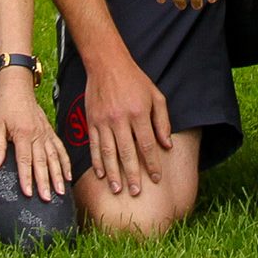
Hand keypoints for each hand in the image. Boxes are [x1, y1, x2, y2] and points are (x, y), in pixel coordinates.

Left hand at [0, 69, 70, 201]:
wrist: (18, 87)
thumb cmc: (5, 106)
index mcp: (23, 134)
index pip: (25, 160)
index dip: (26, 177)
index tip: (28, 193)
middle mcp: (37, 135)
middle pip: (42, 162)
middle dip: (45, 182)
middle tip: (47, 198)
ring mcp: (46, 134)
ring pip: (54, 158)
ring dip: (58, 175)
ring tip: (60, 192)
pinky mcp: (50, 132)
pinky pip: (60, 149)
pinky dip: (65, 163)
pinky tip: (68, 176)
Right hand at [83, 56, 172, 195]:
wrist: (107, 64)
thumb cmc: (135, 80)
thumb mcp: (156, 96)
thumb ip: (162, 121)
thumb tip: (167, 145)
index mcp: (138, 113)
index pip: (146, 145)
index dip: (152, 164)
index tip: (156, 179)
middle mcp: (120, 119)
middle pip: (127, 153)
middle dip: (132, 175)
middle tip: (136, 192)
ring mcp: (103, 121)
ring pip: (108, 152)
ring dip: (113, 173)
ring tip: (117, 189)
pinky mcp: (91, 120)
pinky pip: (94, 145)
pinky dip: (96, 161)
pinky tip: (100, 174)